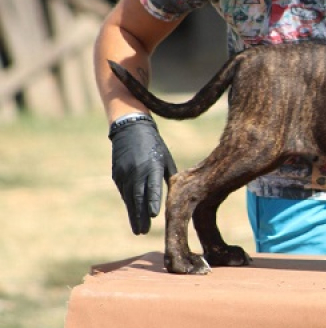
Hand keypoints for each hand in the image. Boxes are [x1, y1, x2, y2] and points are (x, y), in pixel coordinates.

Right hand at [109, 115, 177, 234]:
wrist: (131, 128)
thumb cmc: (154, 145)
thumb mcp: (165, 158)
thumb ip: (169, 177)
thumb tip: (174, 195)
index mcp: (152, 166)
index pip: (152, 187)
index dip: (153, 201)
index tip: (154, 215)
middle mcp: (137, 170)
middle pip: (138, 197)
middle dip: (141, 216)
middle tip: (143, 232)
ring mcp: (125, 173)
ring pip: (129, 198)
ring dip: (133, 214)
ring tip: (138, 229)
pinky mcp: (117, 174)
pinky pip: (124, 192)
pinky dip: (128, 203)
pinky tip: (133, 214)